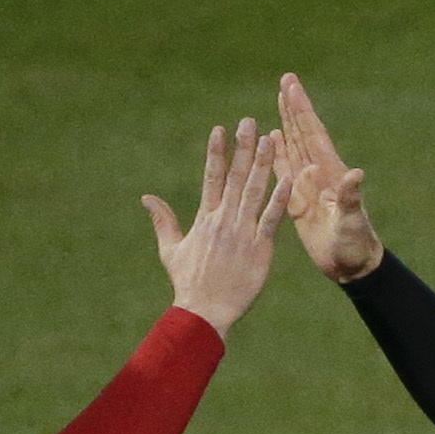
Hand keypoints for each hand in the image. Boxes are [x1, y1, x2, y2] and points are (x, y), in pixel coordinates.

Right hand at [142, 118, 291, 338]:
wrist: (205, 312)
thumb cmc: (187, 283)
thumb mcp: (170, 250)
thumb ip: (163, 221)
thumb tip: (146, 198)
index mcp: (205, 219)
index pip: (211, 178)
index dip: (216, 152)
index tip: (220, 129)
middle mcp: (224, 221)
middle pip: (234, 177)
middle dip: (242, 148)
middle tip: (249, 121)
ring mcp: (242, 233)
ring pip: (254, 191)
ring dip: (262, 164)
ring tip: (269, 139)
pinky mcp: (260, 249)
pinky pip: (271, 219)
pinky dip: (279, 199)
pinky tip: (288, 178)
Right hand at [276, 72, 382, 282]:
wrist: (351, 265)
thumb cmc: (355, 245)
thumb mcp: (353, 221)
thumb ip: (351, 198)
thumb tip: (356, 174)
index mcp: (330, 173)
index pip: (312, 133)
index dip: (302, 109)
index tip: (291, 84)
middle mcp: (319, 174)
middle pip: (303, 132)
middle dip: (294, 106)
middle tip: (286, 78)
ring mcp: (309, 186)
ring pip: (294, 146)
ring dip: (286, 122)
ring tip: (279, 99)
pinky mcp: (299, 201)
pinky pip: (285, 172)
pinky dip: (278, 153)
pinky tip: (272, 139)